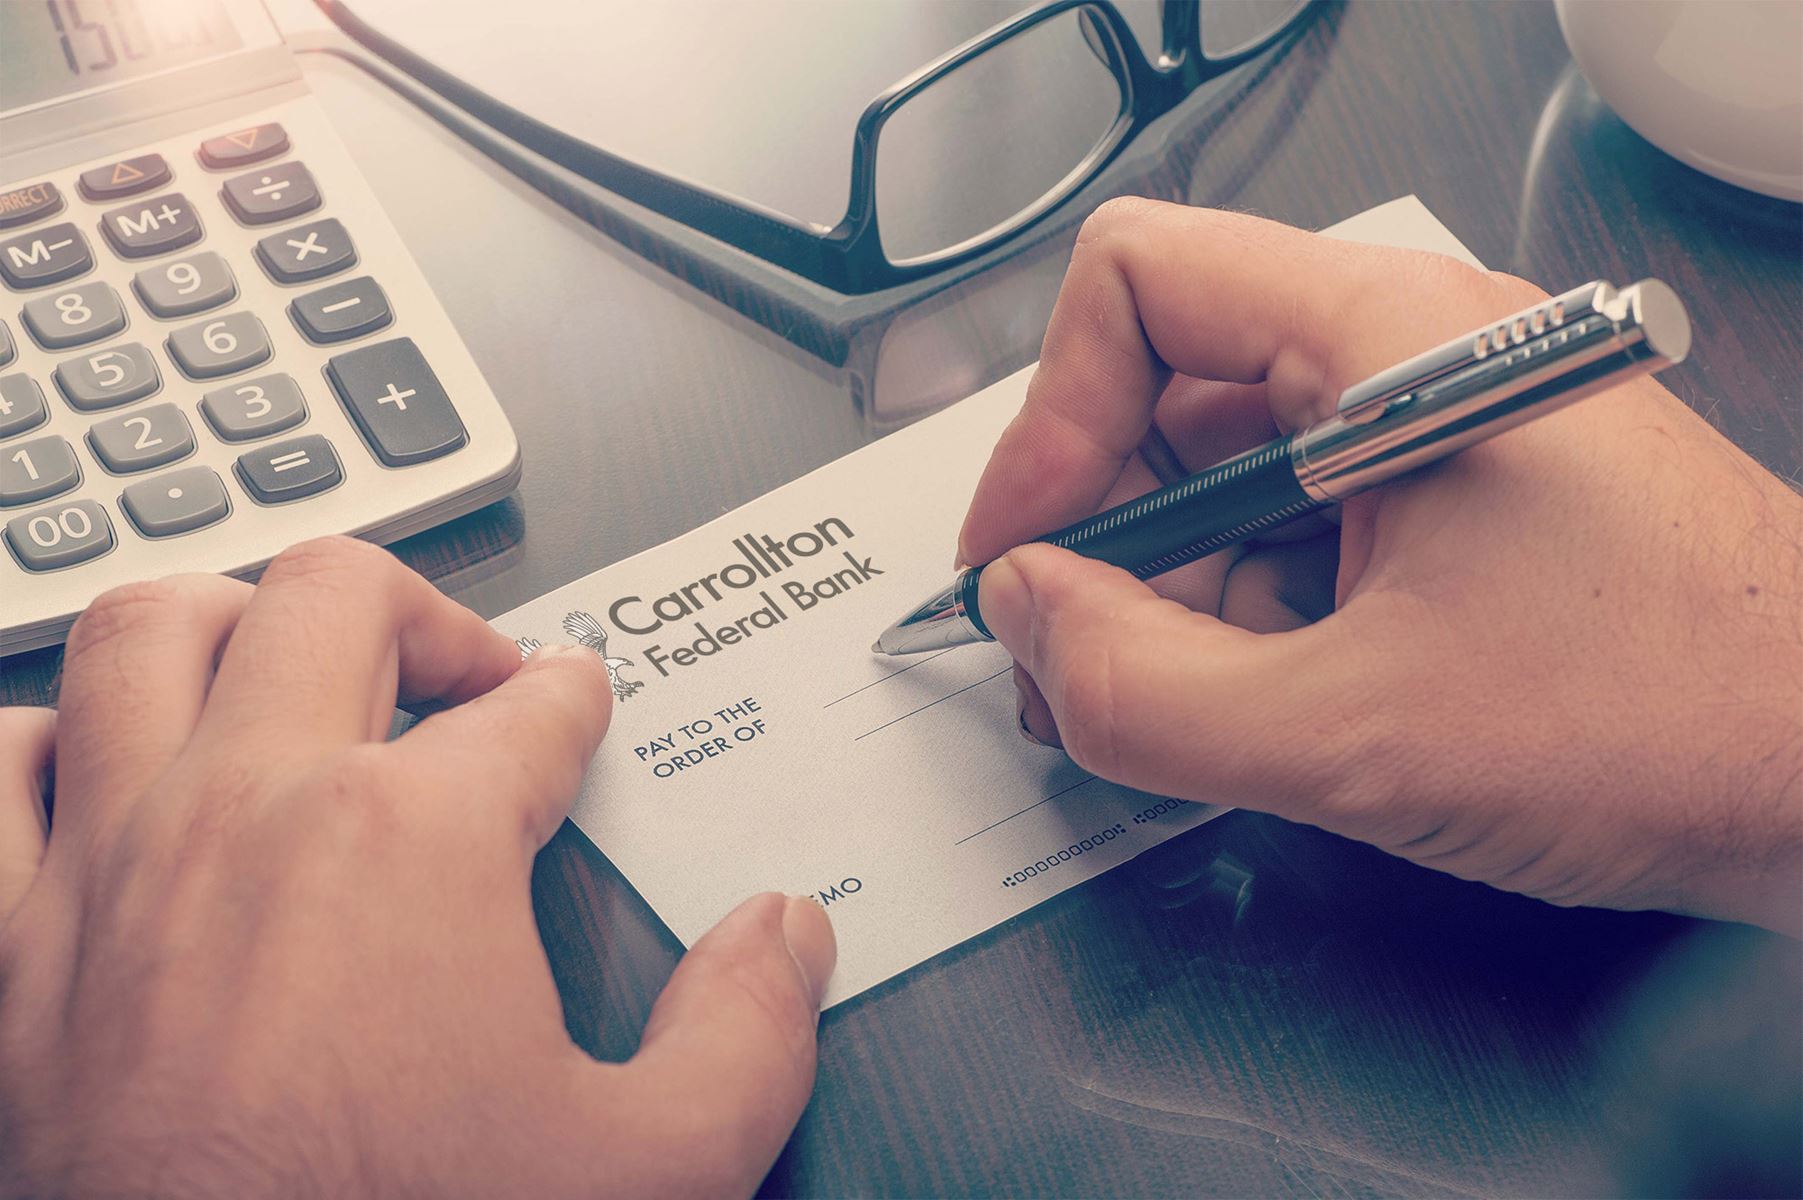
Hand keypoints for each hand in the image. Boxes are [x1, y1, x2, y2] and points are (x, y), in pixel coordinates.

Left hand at [0, 537, 835, 1197]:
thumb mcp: (654, 1170)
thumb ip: (747, 1033)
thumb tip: (783, 936)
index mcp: (417, 843)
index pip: (529, 711)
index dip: (573, 698)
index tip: (574, 704)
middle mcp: (259, 811)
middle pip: (338, 599)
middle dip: (425, 611)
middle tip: (466, 667)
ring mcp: (120, 863)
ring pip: (154, 632)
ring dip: (235, 619)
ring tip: (291, 655)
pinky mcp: (14, 946)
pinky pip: (3, 772)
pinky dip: (51, 741)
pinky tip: (101, 763)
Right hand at [959, 200, 1802, 934]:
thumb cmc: (1682, 716)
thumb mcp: (1356, 734)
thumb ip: (1142, 690)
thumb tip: (1029, 620)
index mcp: (1391, 339)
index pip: (1140, 283)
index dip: (1051, 422)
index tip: (1027, 551)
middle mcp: (1410, 355)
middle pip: (1167, 385)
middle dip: (1101, 530)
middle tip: (1072, 652)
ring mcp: (1433, 427)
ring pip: (1226, 468)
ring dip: (1170, 587)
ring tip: (1176, 702)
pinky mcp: (1453, 499)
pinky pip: (1296, 523)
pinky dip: (1245, 609)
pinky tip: (1258, 698)